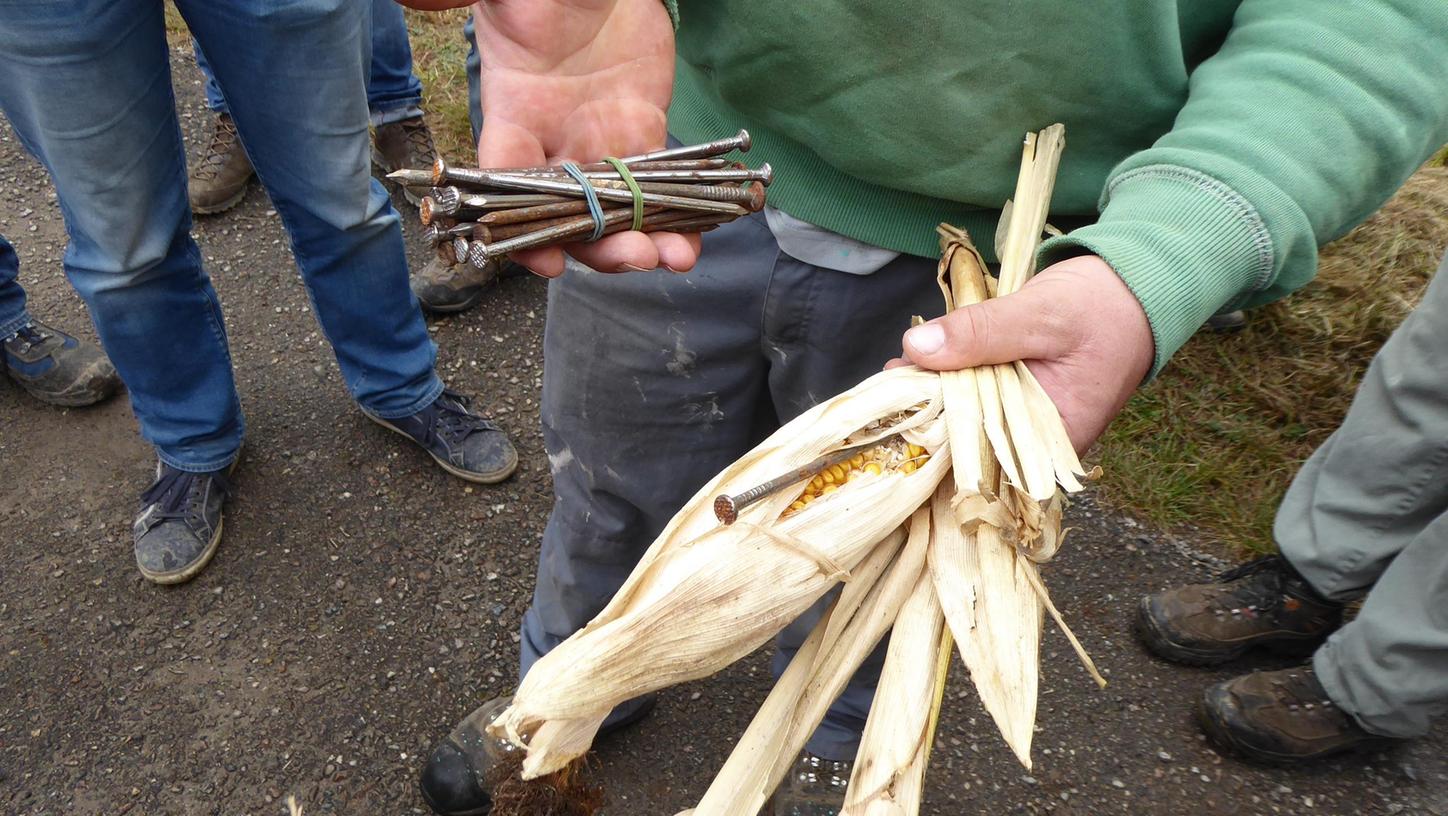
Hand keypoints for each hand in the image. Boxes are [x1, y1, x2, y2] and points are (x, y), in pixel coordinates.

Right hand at [470, 0, 699, 276]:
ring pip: (616, 208)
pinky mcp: (640, 131)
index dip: (516, 228)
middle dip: (598, 244)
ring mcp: (599, 141)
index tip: (544, 263)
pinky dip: (676, 215)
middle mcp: (554, 141)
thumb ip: (474, 6)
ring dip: (642, 241)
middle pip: (567, 211)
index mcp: (513, 113)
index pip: (504, 179)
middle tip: (633, 256)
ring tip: (674, 256)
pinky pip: (658, 185)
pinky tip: (693, 239)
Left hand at [887, 255, 1154, 452]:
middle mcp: (1039, 444)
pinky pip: (977, 401)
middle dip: (928, 416)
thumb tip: (917, 349)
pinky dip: (953, 383)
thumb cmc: (1103, 304)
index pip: (981, 461)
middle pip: (969, 444)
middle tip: (891, 382)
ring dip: (936, 397)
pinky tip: (924, 369)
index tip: (896, 408)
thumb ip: (982, 332)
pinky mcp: (1018, 400)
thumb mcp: (1041, 313)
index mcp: (1054, 440)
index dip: (934, 440)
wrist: (1138, 285)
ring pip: (968, 420)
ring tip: (900, 372)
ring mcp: (1027, 423)